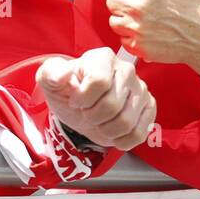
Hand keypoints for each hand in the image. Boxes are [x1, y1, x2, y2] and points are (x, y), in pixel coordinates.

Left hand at [36, 47, 155, 150]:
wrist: (80, 107)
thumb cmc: (67, 90)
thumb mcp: (50, 79)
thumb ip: (51, 73)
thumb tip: (62, 76)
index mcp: (103, 58)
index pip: (99, 82)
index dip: (83, 99)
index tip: (75, 101)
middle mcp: (126, 70)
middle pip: (112, 105)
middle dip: (93, 117)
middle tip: (87, 113)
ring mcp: (141, 89)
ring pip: (126, 122)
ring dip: (106, 130)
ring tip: (100, 122)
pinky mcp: (149, 108)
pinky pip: (140, 133)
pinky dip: (122, 141)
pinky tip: (113, 133)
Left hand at [106, 0, 199, 76]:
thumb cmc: (197, 2)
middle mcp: (137, 5)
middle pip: (112, 0)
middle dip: (124, 0)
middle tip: (143, 2)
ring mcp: (137, 28)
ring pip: (114, 20)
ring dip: (125, 18)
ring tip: (145, 17)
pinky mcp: (139, 47)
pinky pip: (123, 39)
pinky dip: (132, 37)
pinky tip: (148, 31)